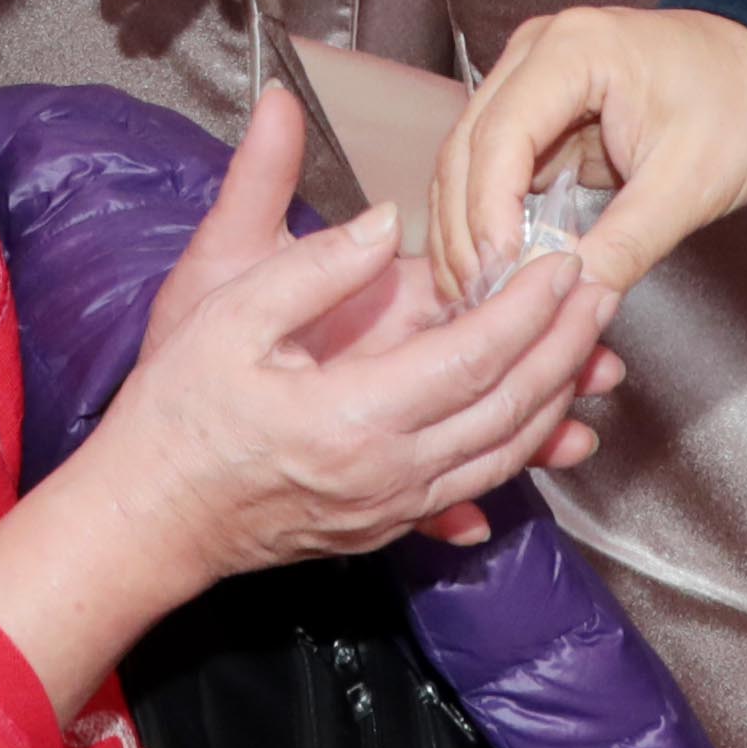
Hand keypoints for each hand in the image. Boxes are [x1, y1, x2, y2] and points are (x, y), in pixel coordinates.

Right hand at [87, 88, 613, 572]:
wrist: (144, 519)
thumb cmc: (173, 416)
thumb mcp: (224, 311)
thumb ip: (312, 266)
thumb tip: (384, 222)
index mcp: (351, 417)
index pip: (470, 357)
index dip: (527, 309)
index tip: (561, 264)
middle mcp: (387, 474)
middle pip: (507, 410)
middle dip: (564, 348)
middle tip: (602, 294)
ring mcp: (390, 509)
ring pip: (503, 456)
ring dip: (557, 401)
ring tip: (595, 353)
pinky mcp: (385, 525)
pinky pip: (474, 488)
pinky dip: (522, 456)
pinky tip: (554, 438)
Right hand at [426, 0, 746, 318]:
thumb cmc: (744, 105)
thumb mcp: (692, 183)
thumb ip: (627, 242)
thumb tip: (573, 300)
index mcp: (573, 50)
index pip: (500, 136)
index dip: (488, 213)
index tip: (499, 276)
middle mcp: (535, 56)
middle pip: (467, 149)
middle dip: (466, 231)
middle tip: (478, 304)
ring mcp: (531, 83)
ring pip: (468, 165)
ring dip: (468, 233)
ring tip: (480, 301)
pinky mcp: (541, 117)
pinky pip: (496, 174)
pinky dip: (492, 225)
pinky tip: (497, 275)